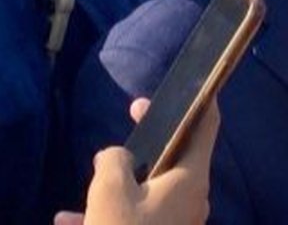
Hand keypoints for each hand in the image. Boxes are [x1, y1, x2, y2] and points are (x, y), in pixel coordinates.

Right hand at [54, 98, 217, 224]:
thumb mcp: (110, 190)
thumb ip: (113, 161)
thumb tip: (115, 156)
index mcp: (193, 176)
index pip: (207, 126)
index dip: (200, 100)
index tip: (193, 83)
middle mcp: (193, 196)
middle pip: (177, 154)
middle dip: (151, 136)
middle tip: (135, 111)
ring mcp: (179, 220)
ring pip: (151, 189)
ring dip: (121, 183)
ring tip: (91, 180)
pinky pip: (138, 217)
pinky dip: (110, 214)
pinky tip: (72, 220)